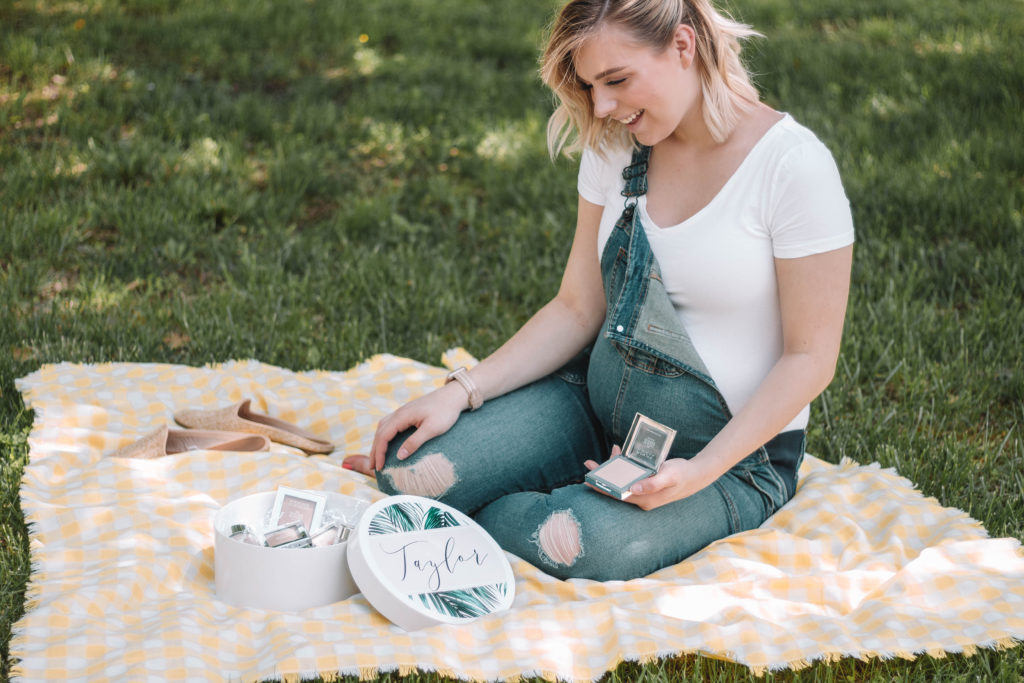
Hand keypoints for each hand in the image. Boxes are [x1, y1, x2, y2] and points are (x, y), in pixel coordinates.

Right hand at [366, 382, 469, 470]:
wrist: (453, 396)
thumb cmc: (445, 412)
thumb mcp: (432, 429)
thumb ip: (415, 442)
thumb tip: (399, 456)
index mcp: (402, 416)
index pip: (384, 436)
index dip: (379, 452)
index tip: (379, 467)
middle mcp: (399, 412)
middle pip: (380, 432)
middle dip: (375, 450)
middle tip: (372, 467)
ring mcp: (403, 412)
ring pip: (383, 427)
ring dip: (378, 442)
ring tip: (377, 457)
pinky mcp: (408, 413)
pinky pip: (390, 424)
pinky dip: (384, 435)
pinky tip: (387, 443)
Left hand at [584, 449, 713, 510]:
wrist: (696, 475)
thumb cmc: (682, 475)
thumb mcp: (669, 477)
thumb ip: (652, 484)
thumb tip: (632, 489)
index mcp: (645, 500)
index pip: (618, 495)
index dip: (602, 488)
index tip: (589, 481)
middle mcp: (642, 498)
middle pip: (616, 487)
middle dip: (603, 476)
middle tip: (589, 464)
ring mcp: (643, 491)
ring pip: (622, 480)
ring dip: (613, 468)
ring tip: (606, 455)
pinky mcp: (645, 484)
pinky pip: (629, 475)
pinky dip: (624, 465)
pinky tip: (620, 453)